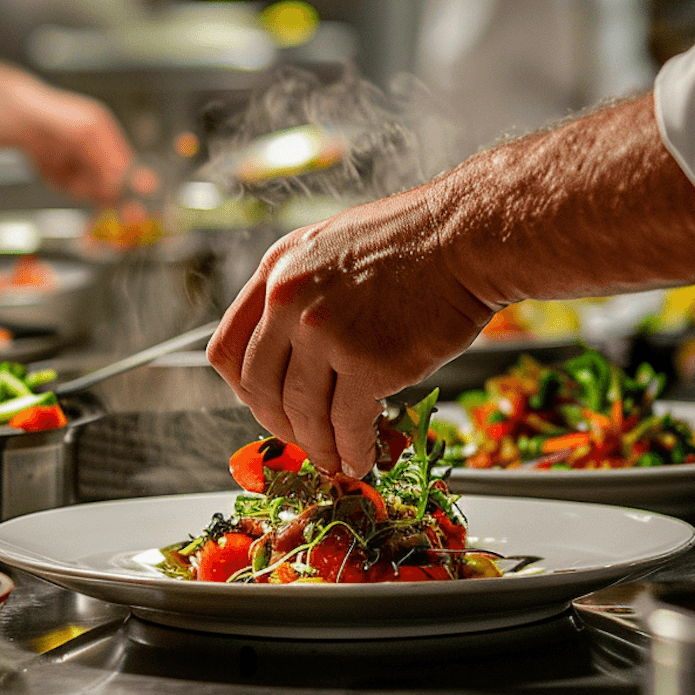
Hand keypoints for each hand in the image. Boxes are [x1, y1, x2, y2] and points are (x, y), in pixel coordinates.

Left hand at [0, 44, 134, 205]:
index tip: (135, 190)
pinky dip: (61, 173)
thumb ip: (64, 135)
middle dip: (111, 174)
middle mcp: (38, 113)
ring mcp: (21, 124)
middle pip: (90, 144)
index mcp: (45, 106)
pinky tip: (61, 182)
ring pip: (71, 152)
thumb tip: (108, 160)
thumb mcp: (11, 115)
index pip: (97, 133)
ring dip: (89, 177)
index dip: (119, 161)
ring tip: (101, 203)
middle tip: (127, 207)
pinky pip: (46, 156)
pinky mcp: (4, 134)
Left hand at [207, 186, 494, 477]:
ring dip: (319, 446)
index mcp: (277, 270)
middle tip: (303, 439)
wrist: (466, 236)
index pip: (227, 348)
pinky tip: (362, 456)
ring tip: (336, 458)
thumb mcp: (332, 249)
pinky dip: (352, 450)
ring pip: (303, 413)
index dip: (245, 389)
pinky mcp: (366, 363)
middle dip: (280, 424)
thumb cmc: (417, 241)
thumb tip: (297, 352)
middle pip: (259, 387)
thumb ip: (304, 294)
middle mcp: (289, 300)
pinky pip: (346, 424)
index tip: (265, 405)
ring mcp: (324, 332)